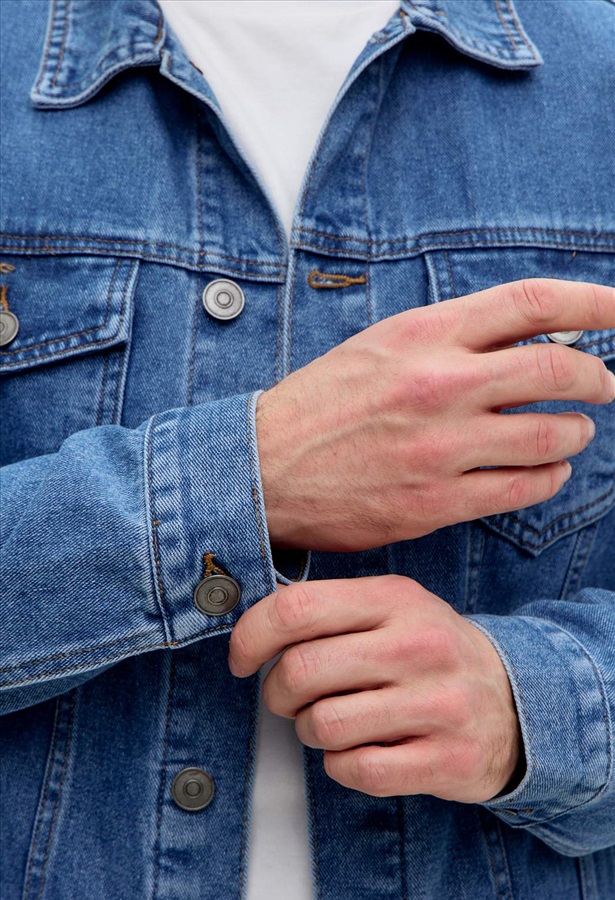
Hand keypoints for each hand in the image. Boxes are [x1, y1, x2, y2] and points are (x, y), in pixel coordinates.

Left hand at [228, 576, 522, 801]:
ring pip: (324, 725)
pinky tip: (361, 750)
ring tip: (332, 723)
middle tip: (288, 698)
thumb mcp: (390, 609)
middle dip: (277, 693)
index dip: (250, 636)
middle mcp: (419, 646)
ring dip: (311, 731)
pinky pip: (356, 770)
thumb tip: (248, 628)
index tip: (241, 659)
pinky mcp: (447, 759)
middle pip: (301, 671)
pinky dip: (341, 766)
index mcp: (396, 598)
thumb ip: (327, 610)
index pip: (297, 608)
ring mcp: (439, 704)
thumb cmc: (429, 653)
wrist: (517, 702)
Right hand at [256, 278, 614, 550]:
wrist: (266, 467)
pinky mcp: (437, 501)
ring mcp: (441, 447)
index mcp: (425, 334)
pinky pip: (522, 488)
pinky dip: (549, 478)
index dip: (595, 302)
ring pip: (551, 436)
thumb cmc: (323, 403)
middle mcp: (440, 385)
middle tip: (605, 386)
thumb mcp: (382, 344)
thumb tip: (527, 337)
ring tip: (572, 433)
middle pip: (559, 372)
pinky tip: (547, 472)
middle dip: (599, 379)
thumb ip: (451, 336)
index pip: (532, 304)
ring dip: (577, 433)